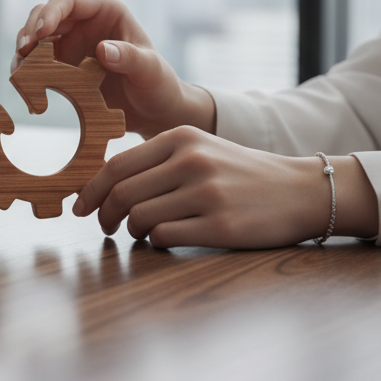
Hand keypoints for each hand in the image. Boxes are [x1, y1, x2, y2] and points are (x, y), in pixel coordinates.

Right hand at [13, 0, 213, 137]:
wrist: (154, 111)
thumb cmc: (158, 85)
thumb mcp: (151, 71)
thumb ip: (131, 58)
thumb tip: (103, 49)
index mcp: (105, 10)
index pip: (68, 0)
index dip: (50, 13)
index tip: (41, 33)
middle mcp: (83, 22)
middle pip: (44, 15)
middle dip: (30, 30)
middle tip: (24, 52)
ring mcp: (69, 42)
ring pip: (35, 37)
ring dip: (24, 51)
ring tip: (20, 71)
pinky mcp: (61, 65)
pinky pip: (36, 62)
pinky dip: (25, 71)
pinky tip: (24, 85)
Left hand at [72, 126, 378, 248]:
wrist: (301, 190)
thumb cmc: (241, 173)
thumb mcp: (200, 149)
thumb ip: (157, 161)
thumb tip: (105, 185)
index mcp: (180, 138)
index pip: (117, 165)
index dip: (91, 190)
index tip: (80, 207)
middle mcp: (191, 161)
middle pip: (122, 194)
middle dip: (105, 216)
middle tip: (105, 227)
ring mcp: (206, 194)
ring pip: (139, 217)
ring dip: (132, 231)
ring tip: (139, 233)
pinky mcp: (220, 226)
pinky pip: (165, 237)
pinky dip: (155, 242)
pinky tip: (164, 239)